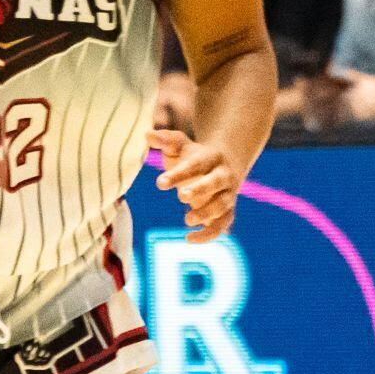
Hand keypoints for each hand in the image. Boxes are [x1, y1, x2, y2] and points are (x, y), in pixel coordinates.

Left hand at [149, 125, 245, 240]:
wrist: (223, 167)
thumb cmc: (194, 157)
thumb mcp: (180, 145)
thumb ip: (166, 140)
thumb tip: (147, 134)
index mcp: (211, 157)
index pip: (195, 165)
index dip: (179, 174)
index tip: (160, 183)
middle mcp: (223, 176)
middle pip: (215, 182)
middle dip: (200, 189)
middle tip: (181, 196)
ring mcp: (227, 195)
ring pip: (223, 205)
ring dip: (207, 213)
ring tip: (187, 219)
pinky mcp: (226, 213)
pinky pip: (221, 225)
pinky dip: (208, 234)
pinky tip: (188, 239)